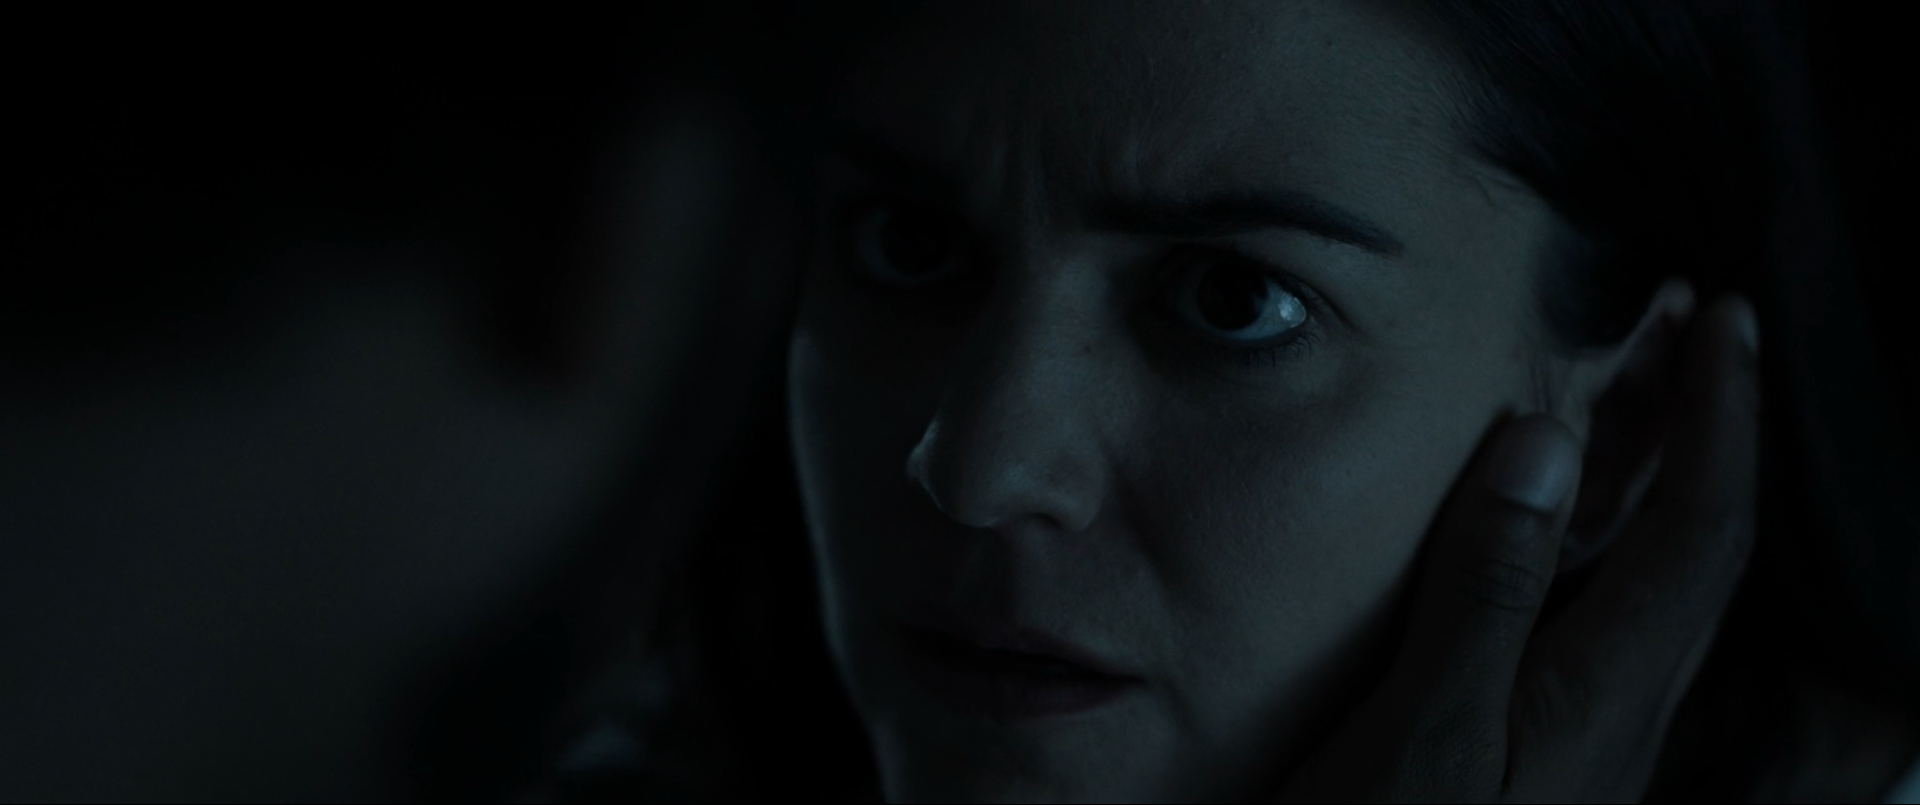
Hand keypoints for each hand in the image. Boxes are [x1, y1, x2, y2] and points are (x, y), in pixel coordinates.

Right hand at [1276, 297, 1760, 802]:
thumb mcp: (1427, 727)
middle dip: (1703, 431)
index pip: (1697, 533)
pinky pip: (1600, 621)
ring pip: (1653, 587)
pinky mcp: (1540, 754)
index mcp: (1602, 694)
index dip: (1718, 421)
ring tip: (1635, 400)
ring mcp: (1583, 739)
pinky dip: (1598, 542)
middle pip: (1697, 551)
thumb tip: (1546, 446)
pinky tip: (1555, 532)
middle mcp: (1616, 713)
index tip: (1719, 320)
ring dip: (1656, 482)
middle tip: (1688, 333)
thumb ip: (1489, 590)